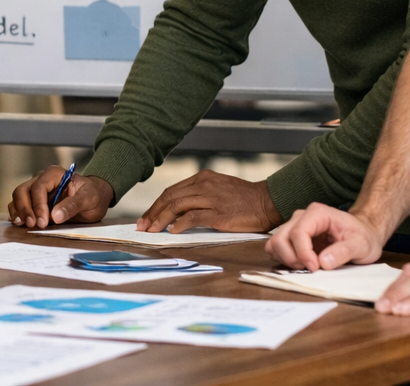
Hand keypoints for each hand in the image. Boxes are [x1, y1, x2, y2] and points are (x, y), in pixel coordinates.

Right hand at [8, 167, 112, 228]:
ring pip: (18, 198)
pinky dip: (18, 215)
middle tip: (32, 224)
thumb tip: (55, 216)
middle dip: (24, 208)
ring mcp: (35, 191)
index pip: (39, 188)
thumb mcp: (88, 198)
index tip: (43, 221)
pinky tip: (21, 225)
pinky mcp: (34, 202)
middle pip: (23, 191)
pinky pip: (19, 206)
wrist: (95, 199)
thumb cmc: (92, 195)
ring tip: (24, 225)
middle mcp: (41, 180)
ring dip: (19, 212)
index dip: (38, 205)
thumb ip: (72, 205)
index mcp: (54, 174)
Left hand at [135, 169, 281, 233]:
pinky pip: (193, 217)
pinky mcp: (218, 212)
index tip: (146, 218)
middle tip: (142, 226)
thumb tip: (178, 213)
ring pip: (177, 206)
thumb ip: (199, 196)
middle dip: (153, 212)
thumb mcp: (218, 189)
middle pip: (170, 197)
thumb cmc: (244, 199)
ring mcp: (211, 198)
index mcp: (202, 178)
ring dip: (160, 219)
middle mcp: (204, 185)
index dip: (156, 205)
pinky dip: (180, 223)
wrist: (267, 201)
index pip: (172, 191)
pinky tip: (172, 230)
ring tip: (152, 230)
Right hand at [265, 201, 384, 270]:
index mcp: (317, 213)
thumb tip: (323, 262)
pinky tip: (302, 264)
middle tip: (310, 269)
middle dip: (292, 258)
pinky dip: (284, 260)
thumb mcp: (361, 245)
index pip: (298, 232)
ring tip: (306, 267)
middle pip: (280, 238)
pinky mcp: (292, 238)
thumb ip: (343, 252)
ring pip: (275, 244)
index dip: (303, 253)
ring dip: (286, 260)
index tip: (315, 268)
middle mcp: (301, 217)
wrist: (364, 234)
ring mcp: (295, 226)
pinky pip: (277, 249)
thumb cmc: (363, 236)